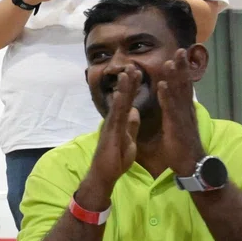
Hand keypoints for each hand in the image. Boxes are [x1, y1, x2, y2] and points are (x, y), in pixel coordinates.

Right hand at [84, 63, 142, 202]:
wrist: (104, 175)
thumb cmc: (115, 161)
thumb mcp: (129, 140)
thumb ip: (131, 125)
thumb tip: (135, 111)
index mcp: (119, 122)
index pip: (127, 101)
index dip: (132, 87)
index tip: (137, 73)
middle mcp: (113, 120)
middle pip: (122, 98)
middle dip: (128, 82)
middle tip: (132, 65)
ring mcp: (111, 125)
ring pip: (119, 103)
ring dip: (123, 87)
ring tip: (127, 72)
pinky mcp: (111, 132)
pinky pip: (117, 116)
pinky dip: (119, 103)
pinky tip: (120, 93)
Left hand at [152, 49, 205, 177]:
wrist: (190, 165)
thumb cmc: (181, 147)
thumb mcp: (177, 125)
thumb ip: (174, 112)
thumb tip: (171, 102)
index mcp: (184, 110)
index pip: (183, 87)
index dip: (181, 71)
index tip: (178, 56)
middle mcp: (186, 110)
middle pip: (184, 85)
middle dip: (181, 67)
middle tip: (180, 50)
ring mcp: (182, 117)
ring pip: (178, 93)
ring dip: (174, 77)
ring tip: (171, 61)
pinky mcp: (176, 126)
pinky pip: (170, 108)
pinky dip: (166, 95)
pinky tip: (162, 84)